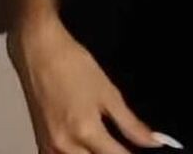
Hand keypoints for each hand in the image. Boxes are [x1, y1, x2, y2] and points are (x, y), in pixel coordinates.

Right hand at [8, 13, 171, 151]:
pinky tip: (84, 148)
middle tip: (124, 145)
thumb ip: (131, 123)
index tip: (142, 151)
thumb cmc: (71, 63)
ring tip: (106, 144)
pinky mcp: (41, 143)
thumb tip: (153, 142)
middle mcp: (66, 145)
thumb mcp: (108, 91)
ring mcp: (50, 147)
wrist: (38, 49)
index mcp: (86, 131)